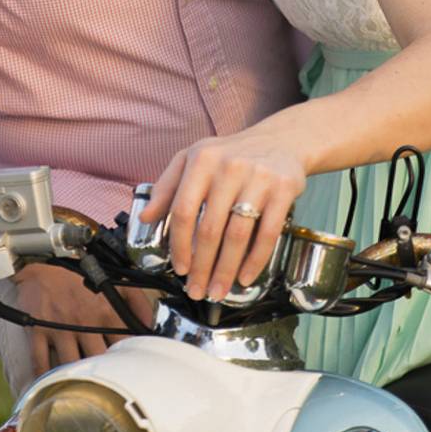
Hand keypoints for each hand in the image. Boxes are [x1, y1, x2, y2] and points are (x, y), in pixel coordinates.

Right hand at [13, 264, 153, 375]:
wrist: (42, 268)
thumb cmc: (80, 280)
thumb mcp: (116, 284)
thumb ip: (137, 302)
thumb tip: (151, 327)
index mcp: (105, 312)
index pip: (122, 344)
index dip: (127, 361)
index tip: (130, 372)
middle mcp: (84, 321)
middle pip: (98, 360)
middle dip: (104, 375)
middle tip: (107, 388)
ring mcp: (60, 328)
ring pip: (70, 364)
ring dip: (75, 379)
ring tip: (81, 392)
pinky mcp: (38, 331)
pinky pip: (40, 360)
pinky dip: (43, 376)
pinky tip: (49, 387)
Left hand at [140, 129, 306, 301]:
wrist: (280, 140)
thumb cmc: (230, 155)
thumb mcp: (193, 160)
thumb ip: (166, 188)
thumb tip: (146, 218)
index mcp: (201, 160)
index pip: (183, 211)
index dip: (179, 245)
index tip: (180, 268)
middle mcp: (229, 167)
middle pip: (210, 229)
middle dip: (202, 267)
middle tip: (197, 290)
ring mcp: (258, 178)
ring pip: (237, 235)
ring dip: (226, 270)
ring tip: (218, 291)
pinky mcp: (283, 189)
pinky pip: (268, 233)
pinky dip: (256, 260)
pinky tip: (245, 277)